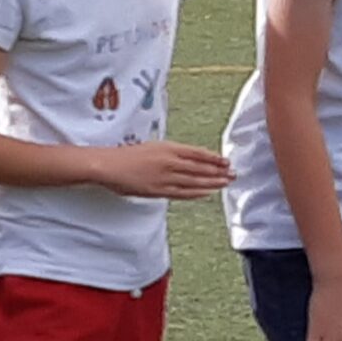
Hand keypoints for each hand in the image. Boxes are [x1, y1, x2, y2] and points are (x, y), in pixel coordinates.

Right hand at [95, 141, 232, 199]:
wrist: (108, 165)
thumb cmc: (125, 156)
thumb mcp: (151, 147)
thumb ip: (169, 153)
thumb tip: (187, 159)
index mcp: (167, 148)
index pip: (197, 153)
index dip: (214, 158)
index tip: (226, 161)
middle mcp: (169, 161)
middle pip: (200, 167)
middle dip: (219, 171)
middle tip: (233, 174)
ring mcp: (165, 177)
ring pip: (195, 180)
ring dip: (213, 182)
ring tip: (225, 183)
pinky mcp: (159, 190)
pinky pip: (183, 192)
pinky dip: (197, 193)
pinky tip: (207, 193)